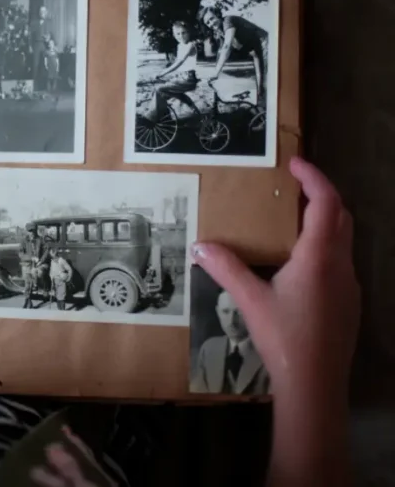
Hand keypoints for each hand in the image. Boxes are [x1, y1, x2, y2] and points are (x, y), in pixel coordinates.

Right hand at [192, 157, 358, 403]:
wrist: (316, 384)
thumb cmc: (284, 338)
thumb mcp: (250, 300)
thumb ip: (226, 269)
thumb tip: (200, 246)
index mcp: (319, 257)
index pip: (326, 203)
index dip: (314, 178)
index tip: (295, 163)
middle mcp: (341, 265)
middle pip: (341, 217)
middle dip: (321, 196)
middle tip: (292, 187)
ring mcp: (348, 285)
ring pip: (344, 240)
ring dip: (324, 221)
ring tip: (291, 220)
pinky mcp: (348, 303)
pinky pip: (340, 261)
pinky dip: (323, 247)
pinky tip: (297, 263)